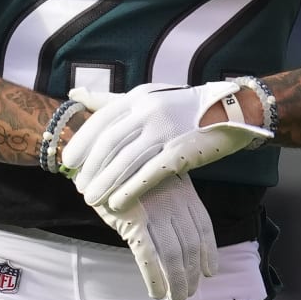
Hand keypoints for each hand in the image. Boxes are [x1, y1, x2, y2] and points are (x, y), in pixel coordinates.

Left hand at [64, 82, 271, 210]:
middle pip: (110, 143)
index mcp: (139, 97)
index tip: (68, 161)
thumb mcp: (148, 96)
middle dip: (91, 168)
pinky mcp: (180, 151)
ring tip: (92, 199)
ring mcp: (165, 130)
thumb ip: (110, 99)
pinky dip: (130, 190)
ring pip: (126, 160)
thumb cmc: (185, 107)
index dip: (82, 142)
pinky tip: (118, 203)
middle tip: (80, 187)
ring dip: (105, 183)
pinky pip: (148, 173)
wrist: (232, 110)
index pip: (101, 120)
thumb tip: (75, 97)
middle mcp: (149, 111)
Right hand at [92, 171, 217, 299]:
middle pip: (191, 245)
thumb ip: (172, 199)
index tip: (210, 271)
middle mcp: (174, 202)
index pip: (203, 226)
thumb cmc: (128, 168)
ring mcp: (154, 211)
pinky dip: (155, 278)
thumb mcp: (158, 177)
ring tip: (177, 297)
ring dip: (177, 281)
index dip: (208, 251)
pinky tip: (157, 292)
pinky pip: (148, 256)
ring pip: (174, 255)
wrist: (101, 154)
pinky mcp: (132, 221)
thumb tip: (181, 229)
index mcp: (183, 190)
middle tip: (189, 291)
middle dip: (192, 273)